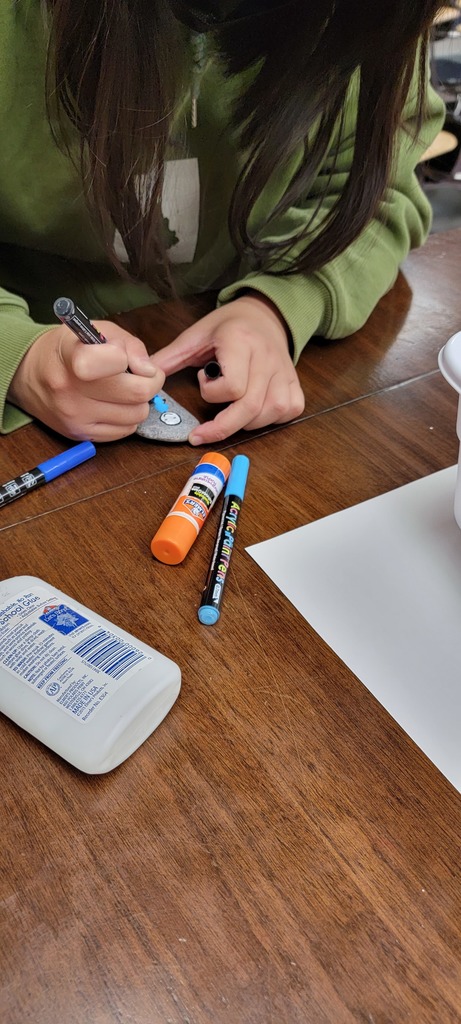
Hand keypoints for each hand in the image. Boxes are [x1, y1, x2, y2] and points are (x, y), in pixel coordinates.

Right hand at [8, 321, 164, 440]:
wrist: (29, 373)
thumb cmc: (68, 350)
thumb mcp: (96, 331)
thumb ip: (129, 345)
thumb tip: (150, 370)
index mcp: (74, 356)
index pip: (116, 361)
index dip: (136, 362)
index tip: (134, 361)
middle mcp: (70, 390)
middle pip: (137, 394)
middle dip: (150, 382)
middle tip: (143, 375)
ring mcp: (75, 416)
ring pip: (136, 415)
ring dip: (138, 402)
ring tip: (123, 389)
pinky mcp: (80, 434)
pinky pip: (125, 431)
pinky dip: (127, 418)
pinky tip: (113, 404)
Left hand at [153, 294, 304, 443]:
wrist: (263, 314)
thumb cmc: (228, 327)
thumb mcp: (196, 335)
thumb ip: (169, 358)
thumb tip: (143, 377)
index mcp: (240, 341)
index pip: (233, 386)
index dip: (212, 394)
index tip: (203, 381)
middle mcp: (266, 357)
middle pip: (250, 407)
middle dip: (222, 427)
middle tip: (202, 433)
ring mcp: (285, 371)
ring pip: (270, 413)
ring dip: (246, 424)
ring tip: (230, 412)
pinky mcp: (295, 383)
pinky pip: (289, 411)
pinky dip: (271, 420)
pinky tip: (255, 412)